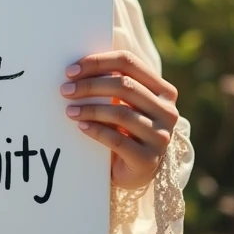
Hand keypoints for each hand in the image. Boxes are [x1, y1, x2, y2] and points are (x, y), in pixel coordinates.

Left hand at [60, 51, 178, 189]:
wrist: (136, 170)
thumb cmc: (126, 128)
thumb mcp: (125, 103)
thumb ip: (112, 83)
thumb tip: (75, 68)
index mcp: (163, 90)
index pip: (128, 62)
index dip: (98, 62)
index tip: (71, 71)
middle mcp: (167, 111)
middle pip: (125, 86)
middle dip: (90, 85)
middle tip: (65, 90)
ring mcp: (161, 137)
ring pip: (121, 113)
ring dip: (90, 109)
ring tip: (69, 110)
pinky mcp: (148, 160)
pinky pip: (117, 140)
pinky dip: (96, 130)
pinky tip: (81, 126)